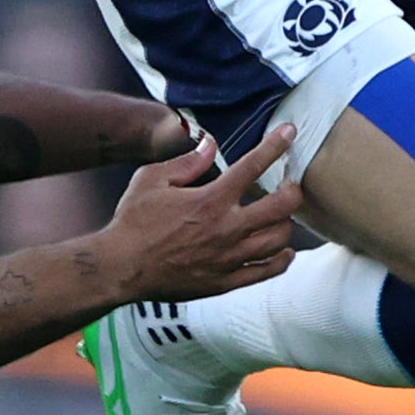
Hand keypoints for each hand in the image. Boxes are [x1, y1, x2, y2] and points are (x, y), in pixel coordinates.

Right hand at [100, 123, 302, 298]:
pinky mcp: (226, 281)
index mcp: (210, 200)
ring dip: (286, 224)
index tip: (289, 133)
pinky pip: (266, 271)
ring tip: (281, 217)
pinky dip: (282, 259)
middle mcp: (226, 228)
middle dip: (293, 191)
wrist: (121, 267)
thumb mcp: (150, 180)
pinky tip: (284, 251)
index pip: (253, 166)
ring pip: (279, 239)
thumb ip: (186, 163)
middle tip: (290, 185)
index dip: (275, 145)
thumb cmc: (133, 222)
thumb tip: (210, 144)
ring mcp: (229, 258)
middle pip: (281, 207)